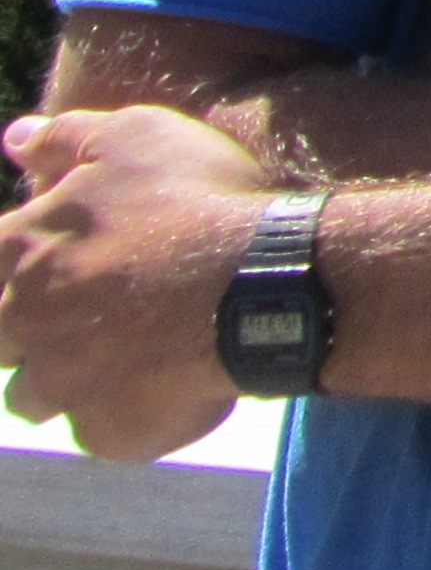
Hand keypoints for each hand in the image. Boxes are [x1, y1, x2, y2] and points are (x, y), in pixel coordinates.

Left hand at [0, 105, 276, 458]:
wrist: (266, 282)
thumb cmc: (196, 200)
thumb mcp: (136, 137)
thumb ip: (64, 137)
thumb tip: (13, 137)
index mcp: (18, 252)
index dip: (18, 259)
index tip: (60, 259)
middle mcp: (24, 324)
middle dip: (27, 327)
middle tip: (91, 308)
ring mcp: (63, 384)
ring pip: (32, 396)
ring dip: (63, 377)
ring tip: (119, 354)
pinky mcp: (107, 430)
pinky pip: (97, 431)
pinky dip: (119, 414)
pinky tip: (159, 386)